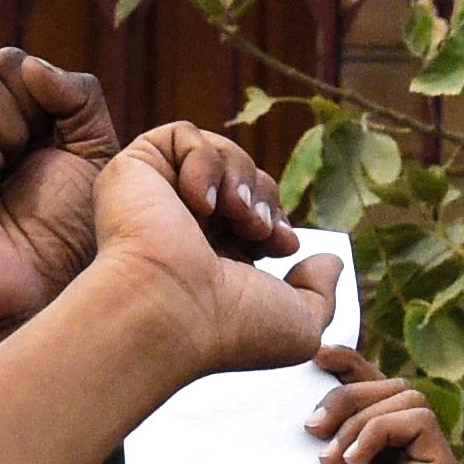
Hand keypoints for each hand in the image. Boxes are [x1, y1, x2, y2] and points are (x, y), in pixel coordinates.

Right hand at [0, 49, 122, 358]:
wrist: (56, 293)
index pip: (9, 64)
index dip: (38, 93)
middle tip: (24, 166)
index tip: (54, 140)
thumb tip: (29, 65)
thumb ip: (78, 97)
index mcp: (14, 120)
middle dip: (14, 119)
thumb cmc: (80, 233)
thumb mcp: (97, 154)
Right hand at [76, 123, 335, 379]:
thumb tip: (329, 261)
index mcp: (214, 257)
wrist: (171, 314)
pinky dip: (205, 160)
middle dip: (265, 198)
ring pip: (220, 153)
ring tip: (236, 216)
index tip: (283, 245)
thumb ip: (322, 294)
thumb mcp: (299, 325)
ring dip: (241, 180)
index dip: (277, 218)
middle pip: (244, 178)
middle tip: (259, 230)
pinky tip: (200, 201)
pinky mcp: (133, 171)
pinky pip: (182, 135)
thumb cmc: (229, 329)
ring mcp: (157, 197)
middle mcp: (183, 226)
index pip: (256, 211)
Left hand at [307, 345, 449, 463]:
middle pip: (391, 385)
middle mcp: (414, 445)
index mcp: (385, 444)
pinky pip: (417, 418)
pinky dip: (378, 431)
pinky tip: (356, 461)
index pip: (376, 385)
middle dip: (346, 396)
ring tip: (333, 458)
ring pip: (406, 396)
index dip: (350, 362)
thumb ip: (325, 443)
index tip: (318, 356)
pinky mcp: (444, 463)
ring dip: (360, 420)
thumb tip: (312, 413)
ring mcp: (432, 454)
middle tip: (313, 429)